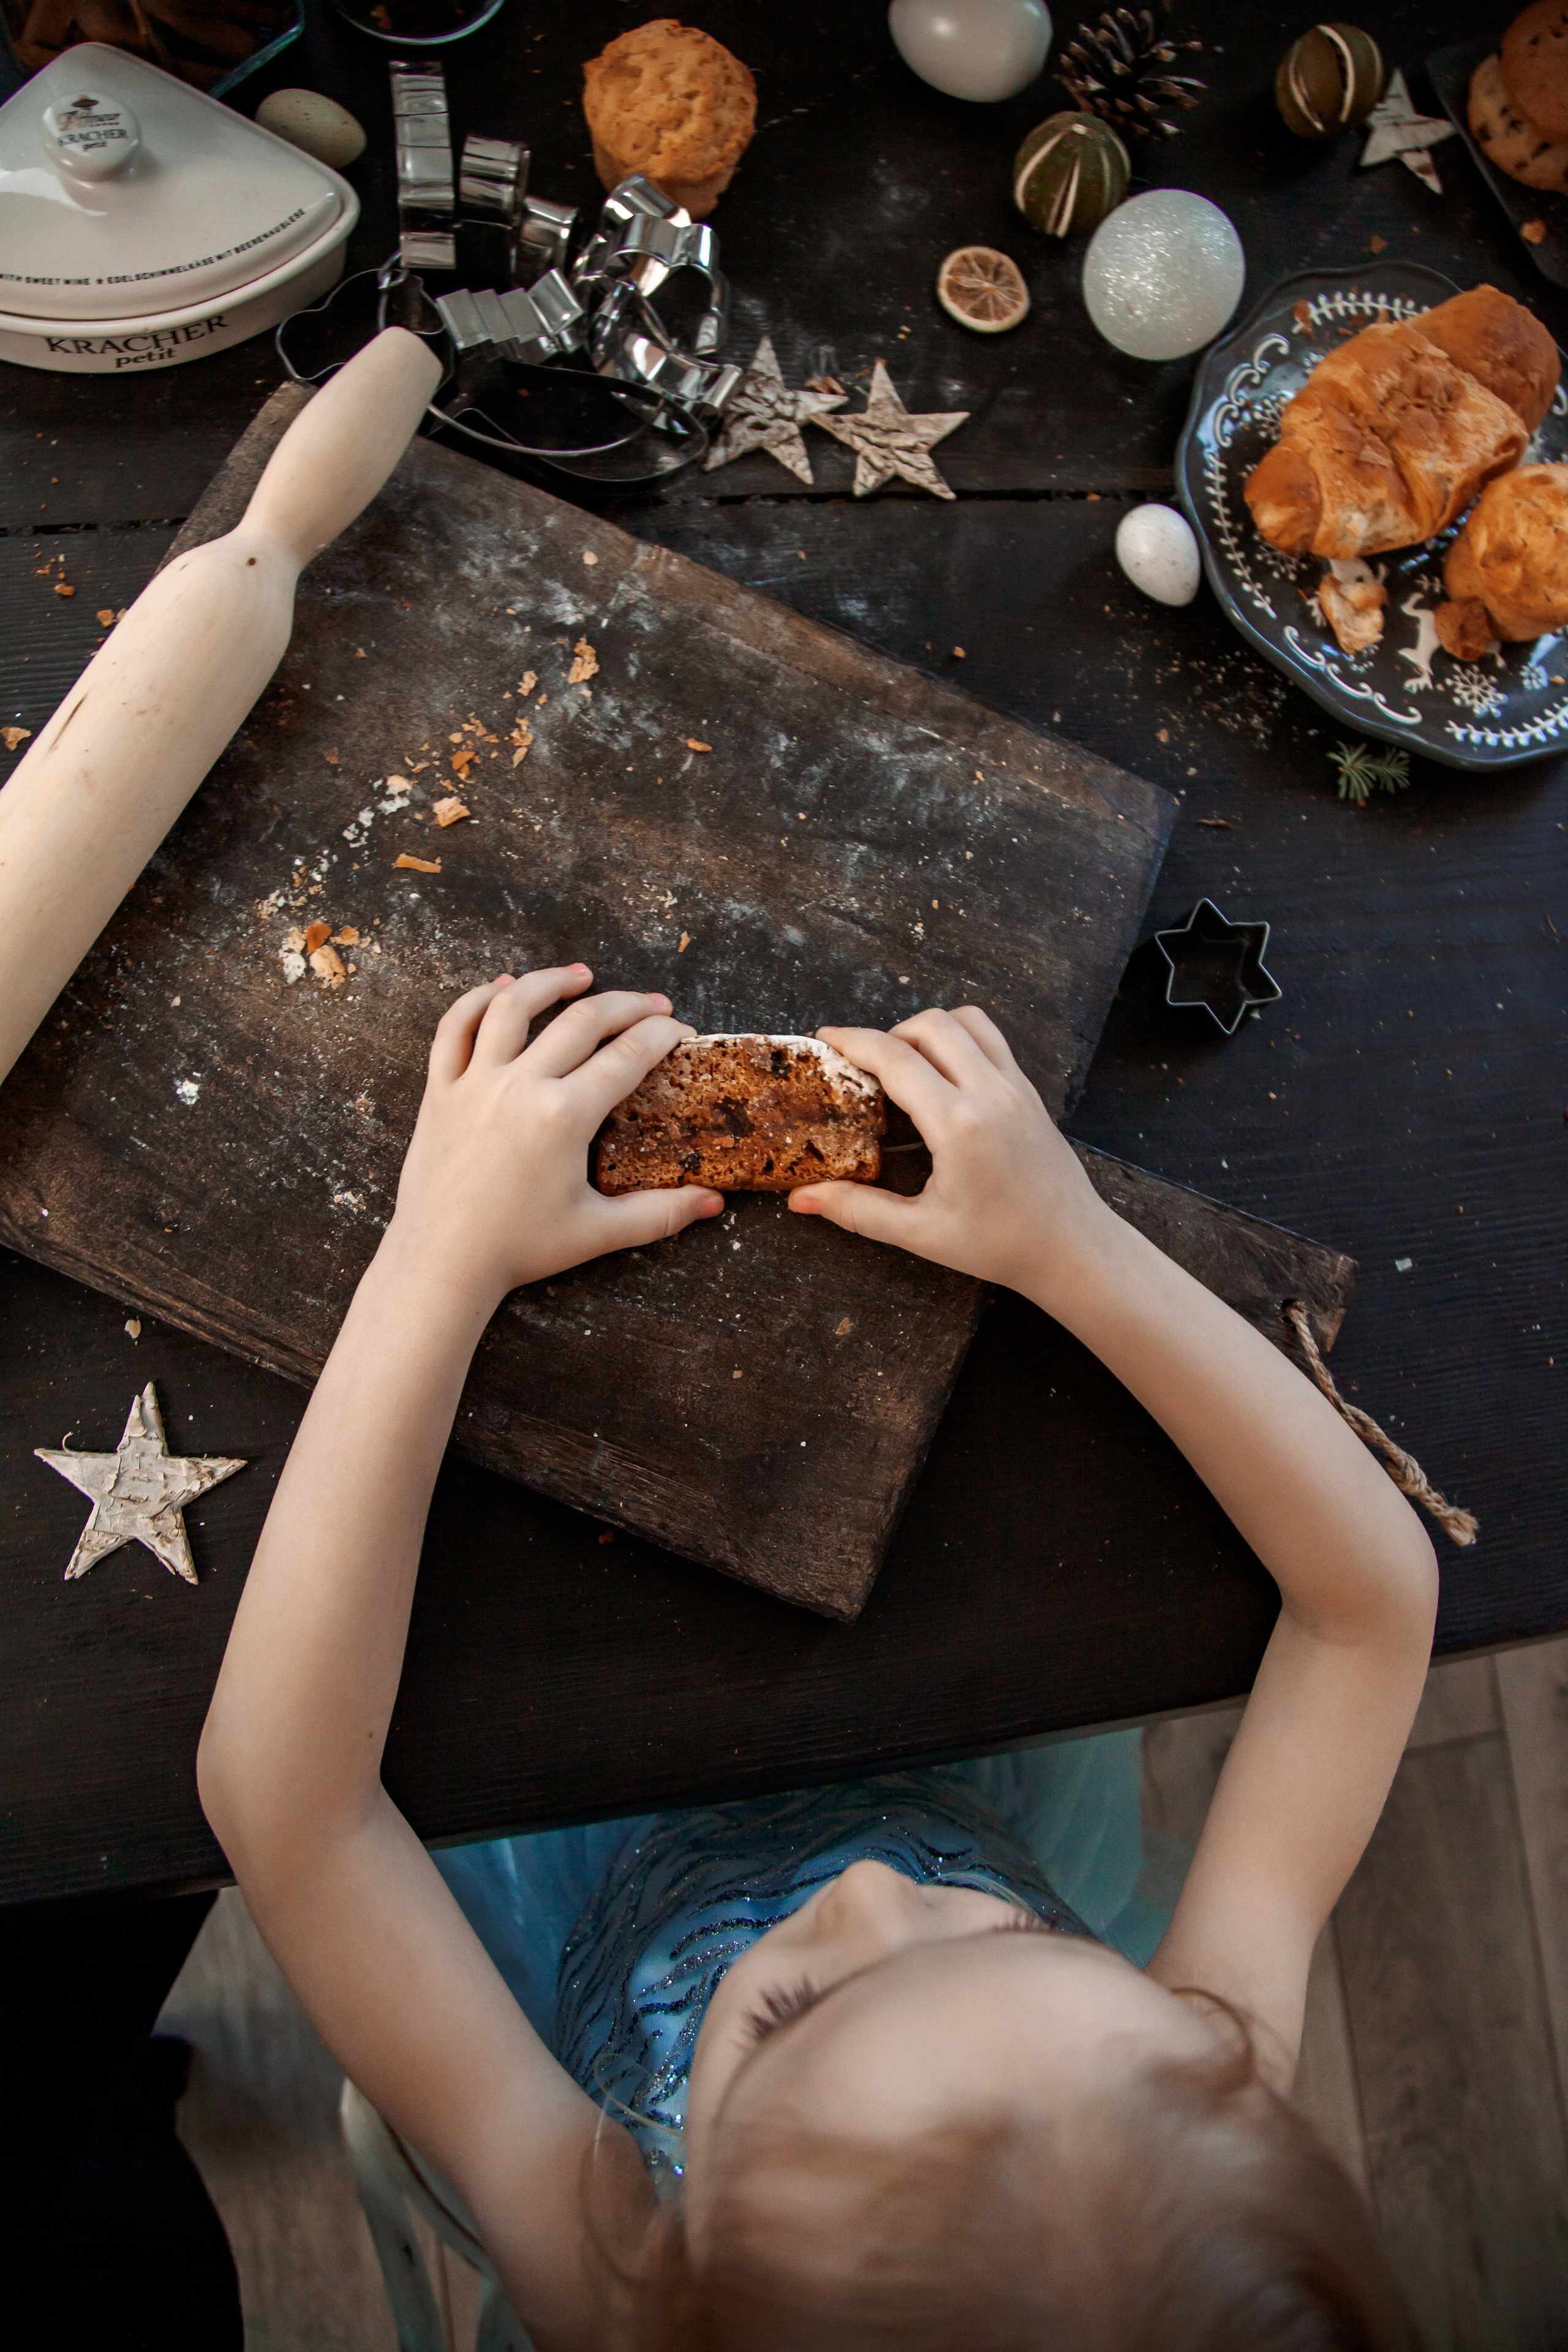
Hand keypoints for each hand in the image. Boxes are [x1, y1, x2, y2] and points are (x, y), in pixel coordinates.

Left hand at [383, 964, 721, 1308]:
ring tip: (581, 975)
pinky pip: (454, 1029)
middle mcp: (520, 1086)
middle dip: (628, 1005)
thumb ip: (660, 1214)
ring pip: (513, 1007)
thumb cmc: (518, 1249)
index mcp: (564, 1116)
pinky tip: (502, 988)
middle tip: (653, 1003)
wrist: (441, 1262)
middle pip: (583, 1021)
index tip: (680, 1030)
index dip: (661, 1035)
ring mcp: (475, 1083)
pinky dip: (476, 1000)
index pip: (627, 1056)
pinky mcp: (440, 1091)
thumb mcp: (597, 1232)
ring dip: (551, 982)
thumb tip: (714, 1204)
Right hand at [789, 1007, 1111, 1303]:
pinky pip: (992, 1041)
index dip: (852, 1041)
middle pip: (931, 1024)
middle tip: (865, 1066)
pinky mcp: (1030, 1092)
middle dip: (889, 1034)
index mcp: (959, 1125)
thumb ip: (858, 1210)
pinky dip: (960, 1041)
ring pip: (968, 1021)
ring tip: (907, 1065)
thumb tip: (801, 1199)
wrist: (1072, 1249)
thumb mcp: (922, 1232)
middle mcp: (991, 1093)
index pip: (896, 1059)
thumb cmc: (1001, 1245)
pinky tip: (943, 1078)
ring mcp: (1016, 1087)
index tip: (823, 1038)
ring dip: (929, 1029)